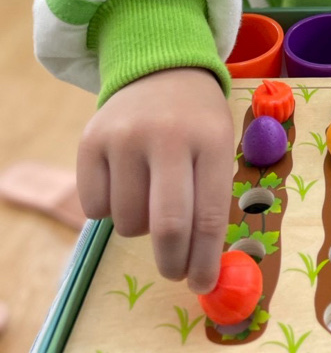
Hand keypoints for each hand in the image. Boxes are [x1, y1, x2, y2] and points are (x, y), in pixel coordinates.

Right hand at [77, 68, 233, 293]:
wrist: (160, 68)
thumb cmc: (197, 119)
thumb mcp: (218, 144)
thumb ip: (212, 198)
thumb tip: (201, 268)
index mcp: (210, 138)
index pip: (210, 215)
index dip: (205, 260)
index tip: (202, 283)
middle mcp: (167, 135)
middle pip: (167, 226)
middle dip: (172, 262)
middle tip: (174, 269)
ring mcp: (125, 136)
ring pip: (128, 222)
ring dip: (141, 226)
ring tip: (151, 196)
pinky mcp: (90, 141)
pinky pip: (95, 207)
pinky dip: (110, 209)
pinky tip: (125, 180)